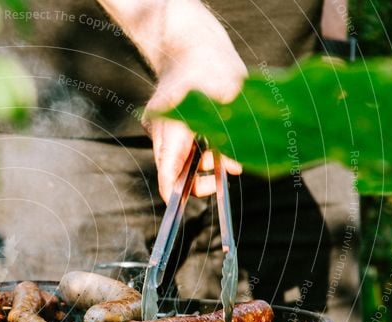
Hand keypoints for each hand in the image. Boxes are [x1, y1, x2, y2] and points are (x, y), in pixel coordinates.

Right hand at [142, 54, 246, 202]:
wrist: (190, 45)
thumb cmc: (213, 68)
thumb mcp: (232, 102)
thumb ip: (231, 139)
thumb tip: (234, 169)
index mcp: (173, 122)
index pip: (167, 167)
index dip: (173, 190)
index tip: (180, 205)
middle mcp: (160, 128)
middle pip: (169, 167)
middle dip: (192, 179)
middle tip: (216, 180)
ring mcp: (158, 127)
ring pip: (172, 159)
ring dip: (195, 166)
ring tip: (218, 159)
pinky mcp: (163, 126)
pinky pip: (174, 148)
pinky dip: (192, 154)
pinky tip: (208, 147)